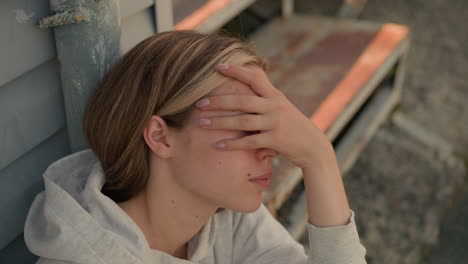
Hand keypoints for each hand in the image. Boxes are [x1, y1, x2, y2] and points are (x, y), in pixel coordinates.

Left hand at [195, 63, 335, 168]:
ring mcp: (275, 123)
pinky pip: (248, 142)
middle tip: (199, 103)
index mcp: (275, 96)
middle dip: (218, 101)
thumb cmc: (292, 126)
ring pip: (241, 121)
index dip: (236, 70)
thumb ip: (264, 99)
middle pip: (241, 101)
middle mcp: (274, 106)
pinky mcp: (275, 140)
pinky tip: (217, 145)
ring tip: (200, 123)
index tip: (217, 66)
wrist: (314, 147)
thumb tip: (246, 83)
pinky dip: (231, 144)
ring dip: (219, 122)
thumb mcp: (281, 107)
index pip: (254, 77)